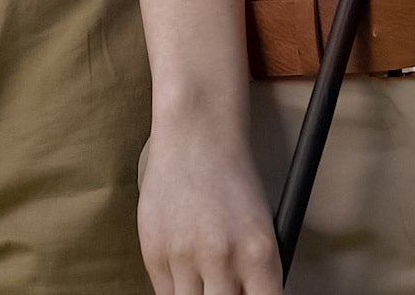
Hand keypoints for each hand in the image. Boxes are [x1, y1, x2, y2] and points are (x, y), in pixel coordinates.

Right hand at [137, 124, 283, 294]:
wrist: (195, 134)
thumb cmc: (233, 179)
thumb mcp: (261, 228)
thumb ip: (254, 275)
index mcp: (259, 253)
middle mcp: (222, 258)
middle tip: (224, 288)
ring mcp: (184, 256)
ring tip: (205, 278)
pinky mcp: (153, 252)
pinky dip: (178, 289)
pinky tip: (186, 269)